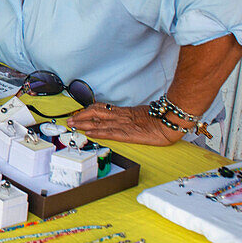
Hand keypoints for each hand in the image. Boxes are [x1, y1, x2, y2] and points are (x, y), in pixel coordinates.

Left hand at [67, 103, 182, 145]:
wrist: (172, 121)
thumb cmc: (161, 119)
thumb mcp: (142, 115)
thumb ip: (131, 116)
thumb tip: (123, 119)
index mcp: (124, 112)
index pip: (101, 109)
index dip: (87, 111)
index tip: (77, 114)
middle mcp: (121, 116)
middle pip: (95, 113)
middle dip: (81, 116)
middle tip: (69, 120)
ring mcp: (123, 124)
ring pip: (99, 122)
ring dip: (84, 124)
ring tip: (73, 126)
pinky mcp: (128, 133)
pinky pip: (109, 132)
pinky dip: (97, 133)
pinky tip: (89, 133)